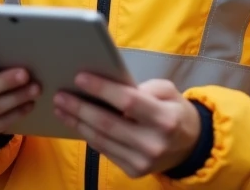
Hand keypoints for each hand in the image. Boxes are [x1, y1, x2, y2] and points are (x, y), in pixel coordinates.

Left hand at [54, 74, 202, 178]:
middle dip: (80, 108)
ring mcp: (143, 161)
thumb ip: (144, 87)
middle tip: (60, 95)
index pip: (127, 101)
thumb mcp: (168, 91)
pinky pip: (104, 151)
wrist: (190, 147)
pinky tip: (76, 123)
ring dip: (77, 123)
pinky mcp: (134, 171)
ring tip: (61, 108)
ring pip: (102, 139)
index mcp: (165, 119)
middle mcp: (154, 143)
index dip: (102, 89)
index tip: (79, 77)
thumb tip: (111, 86)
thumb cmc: (174, 112)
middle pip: (108, 123)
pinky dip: (88, 135)